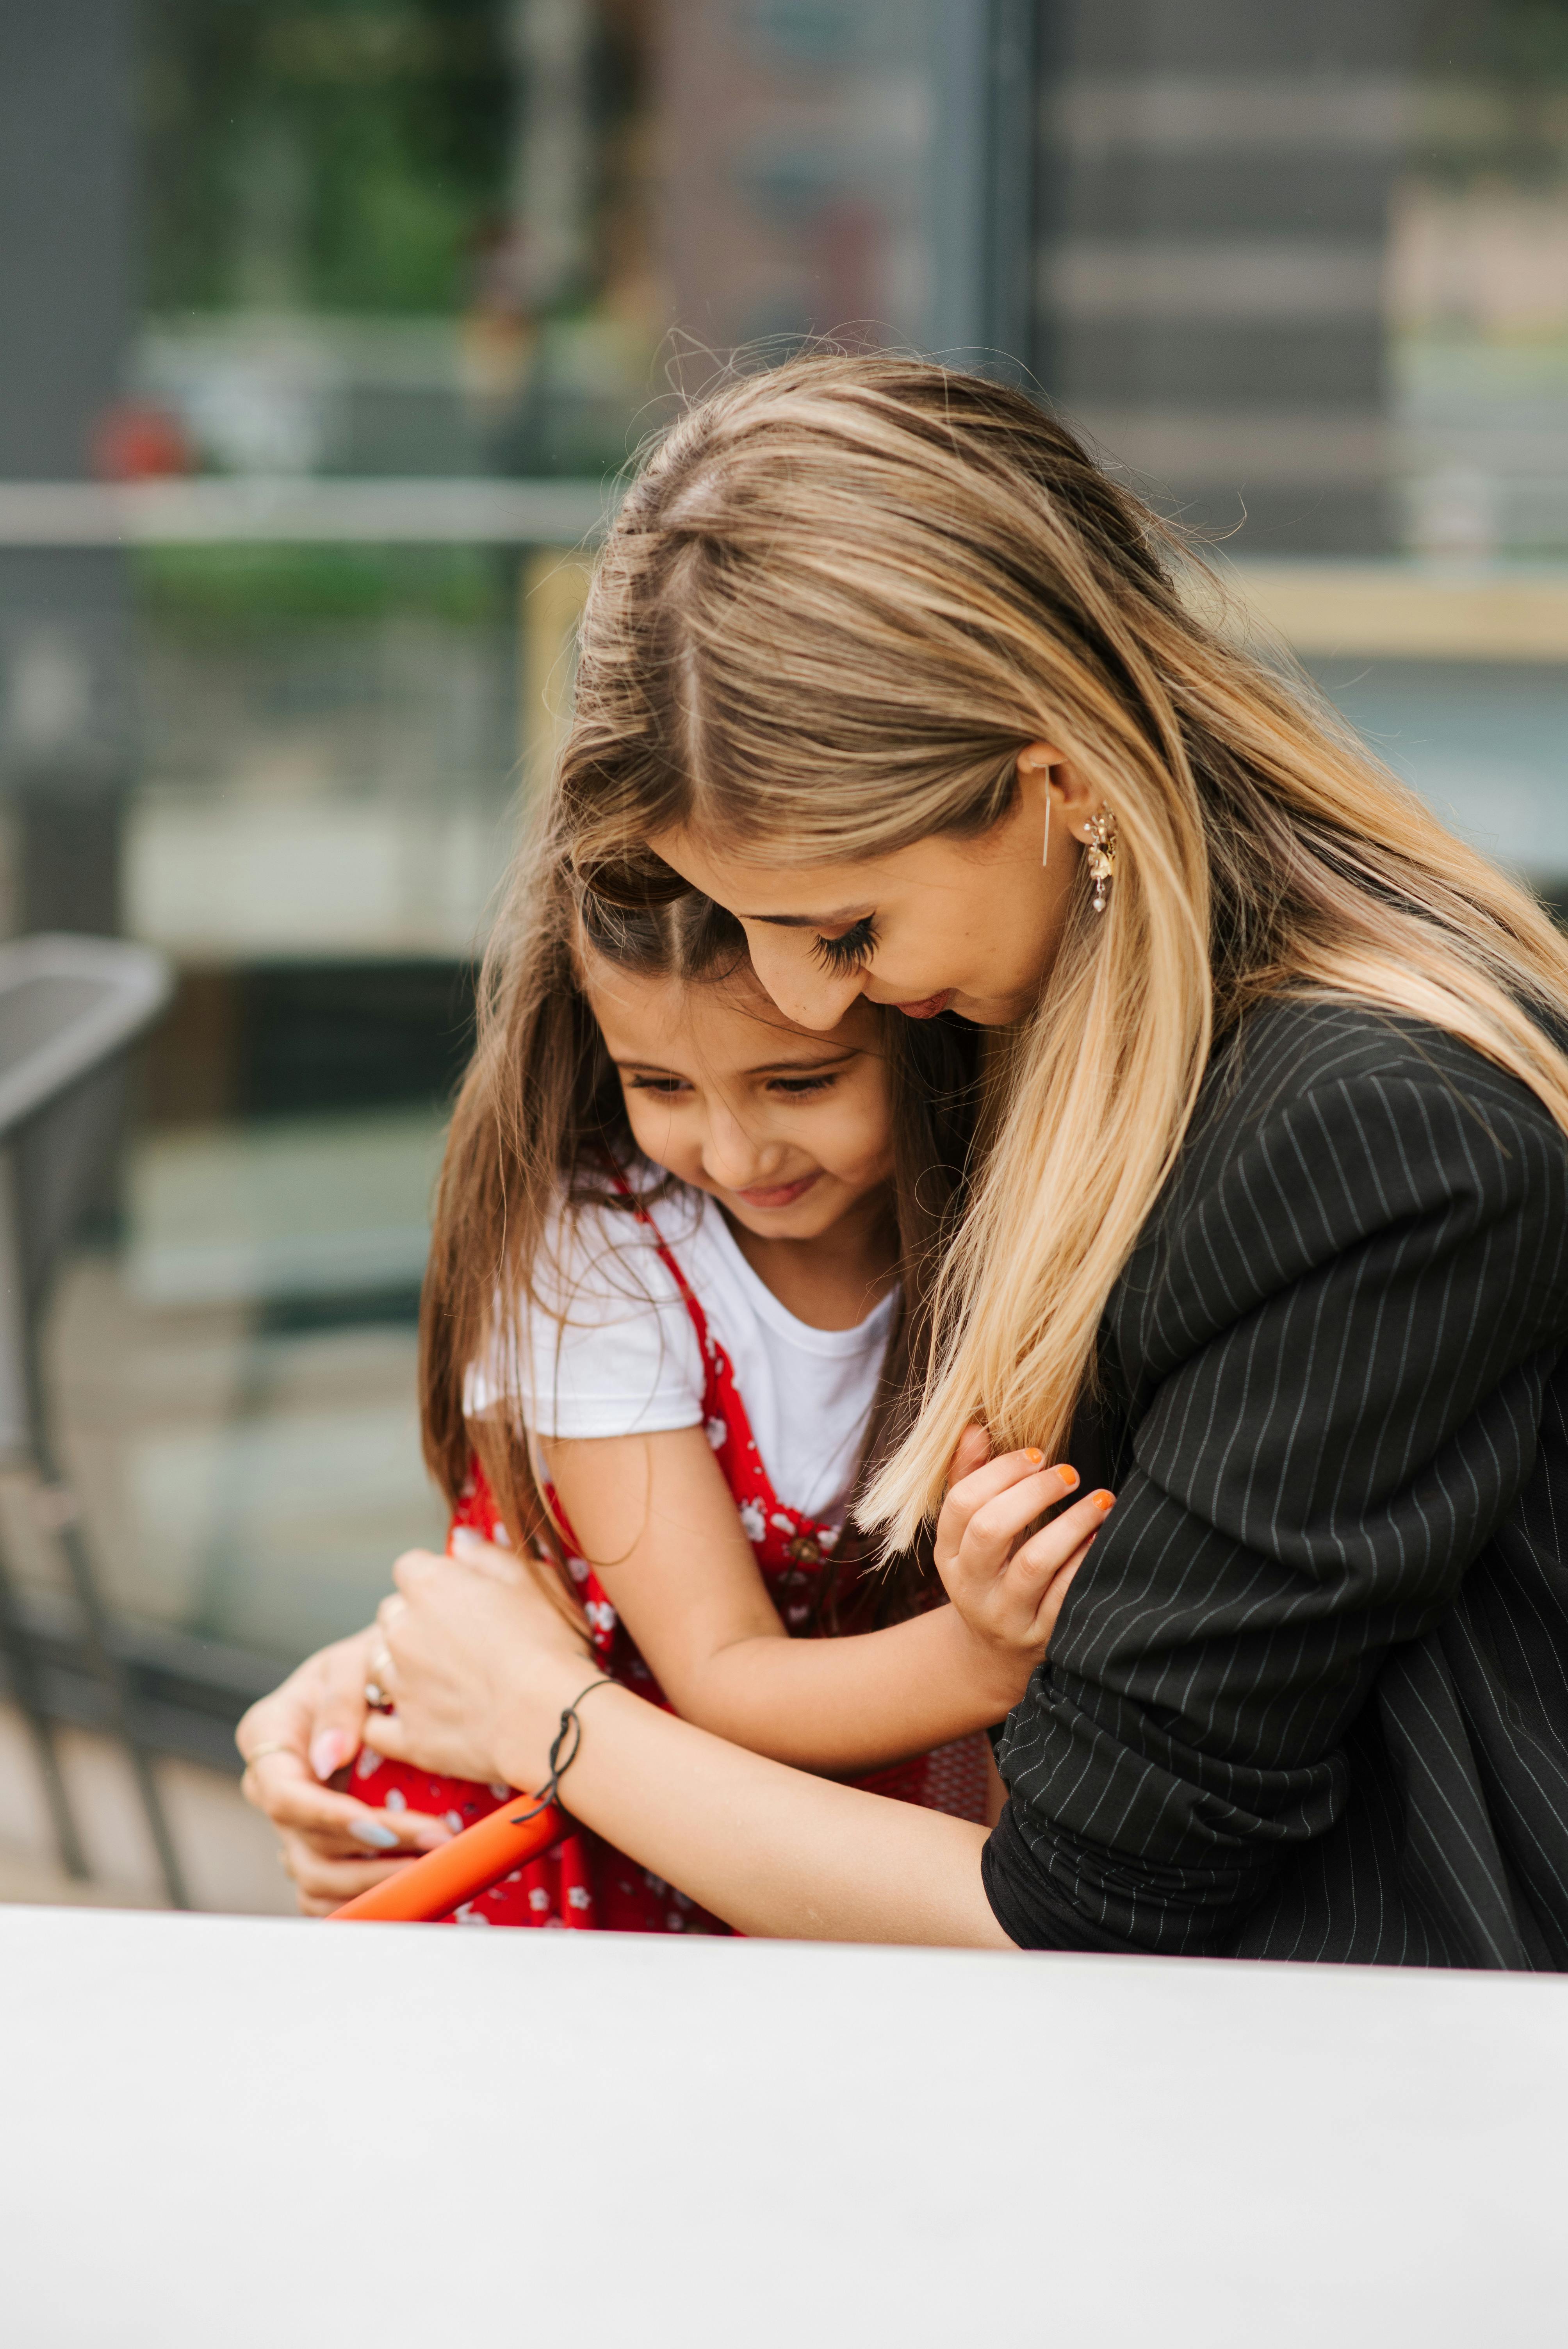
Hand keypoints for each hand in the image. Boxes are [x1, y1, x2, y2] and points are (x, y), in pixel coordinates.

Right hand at [237, 1628, 451, 1916]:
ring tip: (433, 1867)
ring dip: (376, 1881)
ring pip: (317, 1879)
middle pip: (307, 1846)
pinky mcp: (315, 1843)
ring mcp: (292, 1822)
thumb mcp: (354, 1661)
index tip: (383, 1826)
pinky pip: (324, 1894)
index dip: (331, 1819)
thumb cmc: (369, 1661)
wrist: (384, 1674)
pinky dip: (362, 1899)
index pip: (285, 1796)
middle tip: (437, 1841)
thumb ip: (339, 1702)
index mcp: (267, 1739)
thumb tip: (328, 1759)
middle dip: (374, 1852)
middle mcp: (272, 1786)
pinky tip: (408, 1889)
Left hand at [362, 1532, 595, 1791]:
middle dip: (415, 1622)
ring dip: (401, 1668)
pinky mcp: (409, 1736)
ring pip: (379, 1666)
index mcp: (431, 1586)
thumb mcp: (534, 1582)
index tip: (461, 1596)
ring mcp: (401, 1686)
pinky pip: (375, 1727)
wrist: (553, 1719)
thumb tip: (459, 1542)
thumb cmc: (551, 1644)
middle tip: (459, 1640)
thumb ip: (489, 1556)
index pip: (410, 1568)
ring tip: (445, 1680)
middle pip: (391, 1615)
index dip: (435, 1581)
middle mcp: (404, 1631)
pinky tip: (414, 1720)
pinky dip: (388, 1722)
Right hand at [934, 1426, 1111, 1685]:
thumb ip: (970, 1477)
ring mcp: (1005, 1614)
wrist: (995, 1654)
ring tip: (1102, 1499)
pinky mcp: (1041, 1637)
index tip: (1038, 1453)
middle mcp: (970, 1586)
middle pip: (992, 1529)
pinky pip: (1067, 1594)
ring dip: (1072, 1524)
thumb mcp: (969, 1533)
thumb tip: (975, 1428)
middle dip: (1034, 1492)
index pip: (962, 1503)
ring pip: (1034, 1563)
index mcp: (949, 1554)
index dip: (1000, 1471)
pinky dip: (1087, 1561)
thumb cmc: (991, 1571)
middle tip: (1069, 1473)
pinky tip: (1105, 1537)